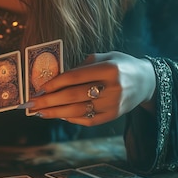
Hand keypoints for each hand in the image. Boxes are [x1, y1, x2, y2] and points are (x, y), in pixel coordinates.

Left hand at [25, 51, 156, 125]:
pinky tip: (58, 115)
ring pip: (78, 111)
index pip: (76, 77)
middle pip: (74, 96)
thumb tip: (55, 79)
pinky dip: (71, 118)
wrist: (146, 81)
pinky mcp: (114, 116)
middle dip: (49, 101)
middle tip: (31, 104)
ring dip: (55, 113)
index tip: (39, 88)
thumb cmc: (120, 65)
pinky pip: (88, 120)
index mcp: (110, 69)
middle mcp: (113, 88)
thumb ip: (82, 66)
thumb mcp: (104, 57)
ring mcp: (114, 105)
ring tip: (39, 112)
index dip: (56, 83)